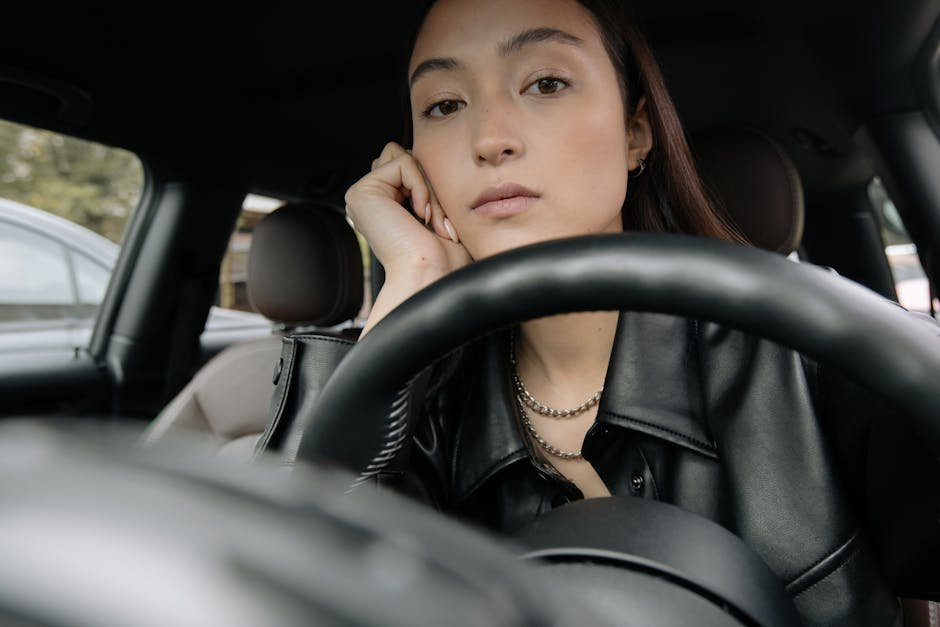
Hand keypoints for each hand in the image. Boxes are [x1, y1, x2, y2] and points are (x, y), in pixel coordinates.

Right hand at [345, 142, 471, 333]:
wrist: (431, 275)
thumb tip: (432, 153)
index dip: (432, 187)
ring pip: (405, 157)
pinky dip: (421, 187)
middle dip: (429, 186)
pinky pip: (403, 163)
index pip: (413, 166)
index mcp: (384, 204)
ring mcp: (362, 195)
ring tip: (431, 220)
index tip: (441, 225)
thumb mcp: (440, 211)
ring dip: (427, 189)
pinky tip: (421, 215)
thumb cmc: (443, 256)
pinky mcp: (361, 192)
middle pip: (406, 157)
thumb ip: (428, 182)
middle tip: (437, 222)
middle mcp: (369, 199)